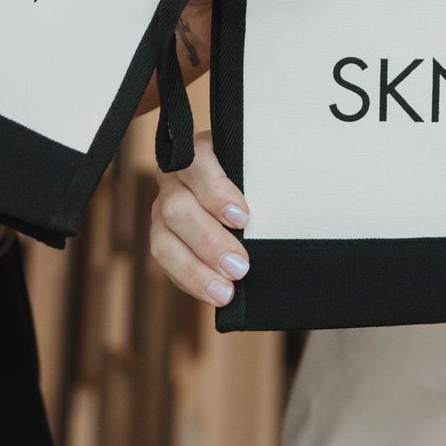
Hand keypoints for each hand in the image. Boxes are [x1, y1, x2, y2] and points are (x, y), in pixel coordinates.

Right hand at [150, 130, 251, 307]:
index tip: (243, 219)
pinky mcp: (162, 237)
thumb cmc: (255, 175)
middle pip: (177, 209)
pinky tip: (213, 293)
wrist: (239, 188)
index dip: (217, 194)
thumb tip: (284, 213)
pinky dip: (190, 280)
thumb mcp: (258, 168)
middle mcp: (173, 179)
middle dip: (210, 241)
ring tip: (225, 291)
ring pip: (163, 241)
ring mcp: (161, 209)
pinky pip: (166, 263)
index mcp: (198, 152)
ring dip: (196, 269)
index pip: (198, 167)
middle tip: (240, 266)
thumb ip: (262, 182)